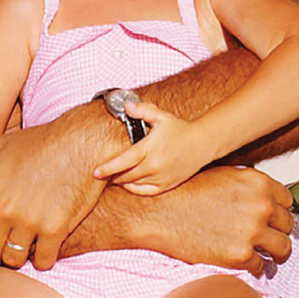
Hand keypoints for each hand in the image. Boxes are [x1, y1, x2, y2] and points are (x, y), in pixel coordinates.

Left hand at [0, 117, 107, 272]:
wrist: (82, 142)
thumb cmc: (42, 142)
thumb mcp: (0, 146)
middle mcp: (6, 210)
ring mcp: (31, 222)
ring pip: (14, 259)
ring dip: (15, 260)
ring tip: (19, 254)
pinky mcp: (56, 229)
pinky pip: (43, 260)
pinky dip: (43, 260)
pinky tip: (44, 252)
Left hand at [93, 101, 208, 194]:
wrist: (202, 143)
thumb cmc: (180, 129)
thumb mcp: (161, 116)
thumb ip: (142, 110)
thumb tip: (127, 106)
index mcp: (150, 149)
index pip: (124, 161)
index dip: (108, 168)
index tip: (95, 172)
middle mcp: (155, 165)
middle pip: (126, 175)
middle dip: (112, 175)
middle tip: (102, 174)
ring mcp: (161, 177)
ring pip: (134, 184)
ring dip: (122, 182)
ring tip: (113, 177)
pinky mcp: (167, 184)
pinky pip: (146, 191)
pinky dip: (134, 189)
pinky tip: (128, 184)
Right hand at [148, 165, 294, 274]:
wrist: (160, 212)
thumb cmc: (184, 193)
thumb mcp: (223, 176)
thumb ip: (248, 187)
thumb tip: (262, 199)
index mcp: (257, 183)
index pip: (287, 200)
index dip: (280, 211)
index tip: (276, 219)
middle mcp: (260, 206)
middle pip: (288, 224)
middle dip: (279, 232)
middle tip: (271, 238)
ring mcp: (252, 231)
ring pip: (283, 248)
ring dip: (276, 253)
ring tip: (269, 256)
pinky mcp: (240, 255)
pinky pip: (260, 266)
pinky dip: (254, 267)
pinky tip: (245, 263)